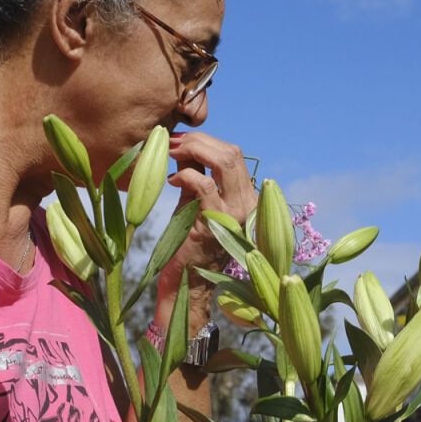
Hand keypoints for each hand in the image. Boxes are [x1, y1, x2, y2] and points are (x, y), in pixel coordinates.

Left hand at [165, 131, 256, 287]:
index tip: (180, 140)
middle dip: (199, 140)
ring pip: (223, 161)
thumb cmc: (189, 243)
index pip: (234, 155)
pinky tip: (171, 180)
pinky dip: (185, 174)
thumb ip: (197, 174)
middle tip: (172, 142)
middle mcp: (249, 204)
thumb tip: (187, 147)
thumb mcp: (195, 202)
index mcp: (247, 197)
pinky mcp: (216, 221)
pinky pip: (202, 184)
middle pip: (232, 153)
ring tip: (171, 152)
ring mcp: (236, 213)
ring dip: (193, 150)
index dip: (206, 141)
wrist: (187, 281)